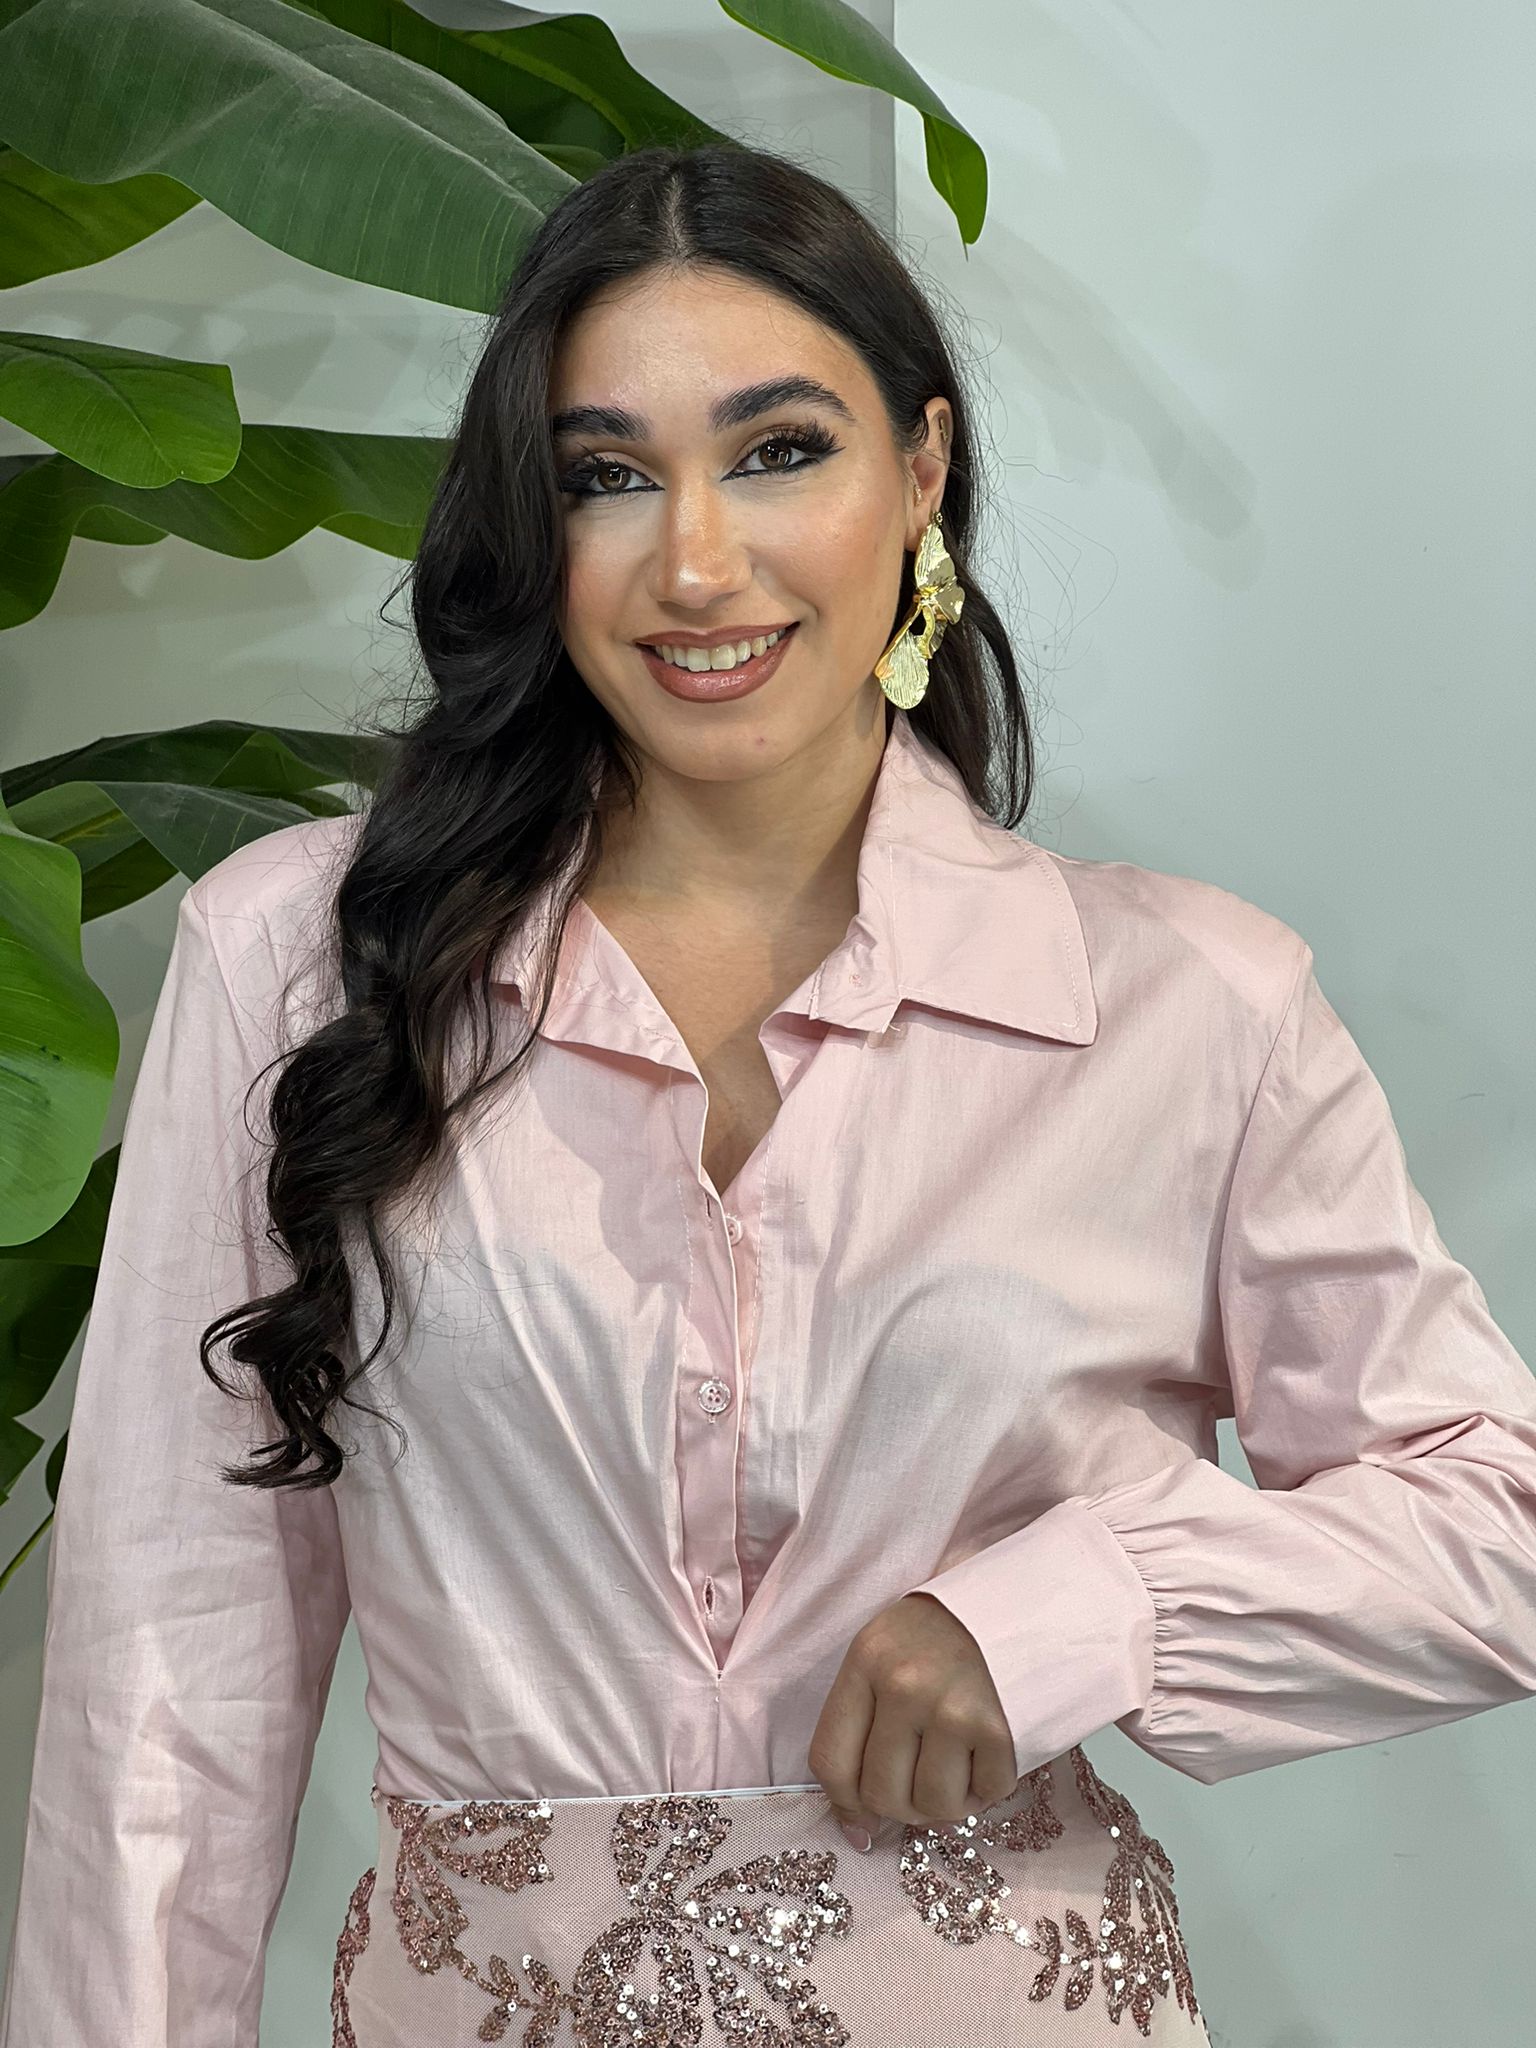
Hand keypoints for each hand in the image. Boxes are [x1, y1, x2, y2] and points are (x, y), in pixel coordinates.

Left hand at [807, 1591, 1018, 1849]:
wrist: (1010, 1602)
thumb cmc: (935, 1637)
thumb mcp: (881, 1658)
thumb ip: (860, 1731)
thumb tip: (860, 1832)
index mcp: (865, 1663)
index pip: (831, 1762)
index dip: (844, 1804)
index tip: (861, 1821)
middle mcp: (904, 1686)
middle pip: (882, 1794)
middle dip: (900, 1806)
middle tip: (919, 1783)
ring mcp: (951, 1707)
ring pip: (934, 1805)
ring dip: (945, 1802)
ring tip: (954, 1768)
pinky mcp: (998, 1727)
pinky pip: (986, 1794)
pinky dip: (987, 1788)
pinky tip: (985, 1756)